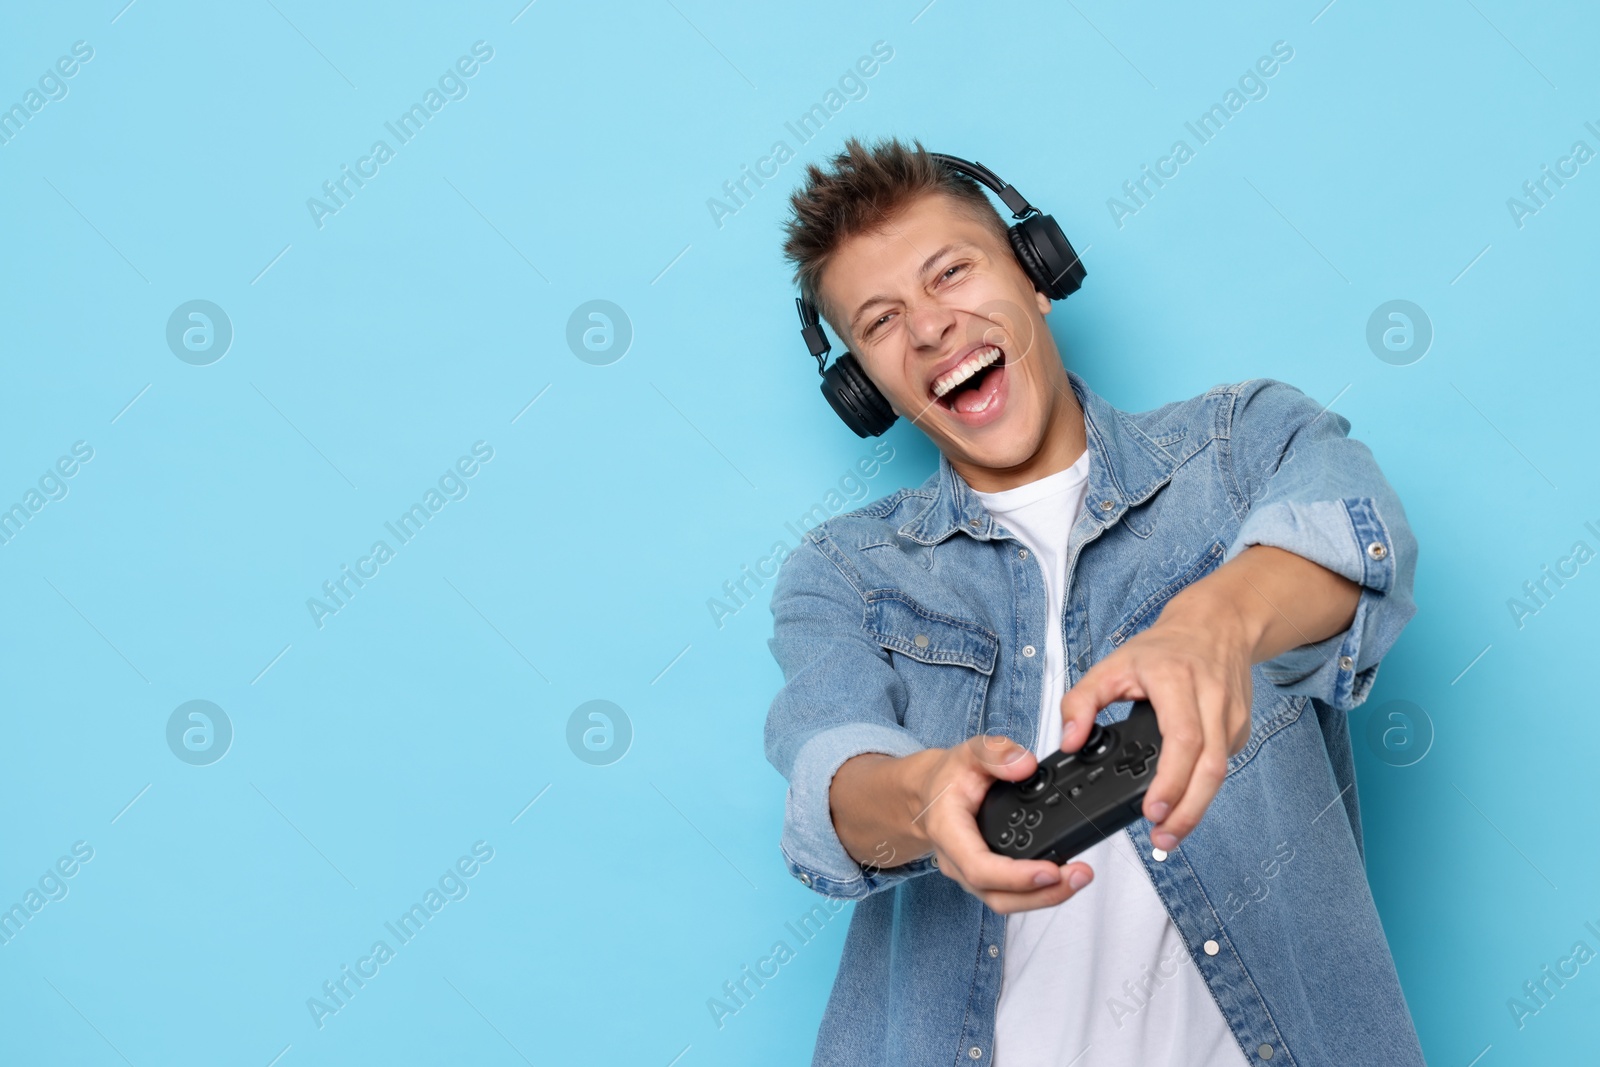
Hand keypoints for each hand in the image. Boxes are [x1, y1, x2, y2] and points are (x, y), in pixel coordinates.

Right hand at [902, 734, 1094, 913]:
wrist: (931, 793)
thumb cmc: (948, 776)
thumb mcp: (969, 752)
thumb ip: (996, 754)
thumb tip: (1027, 766)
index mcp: (948, 831)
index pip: (979, 867)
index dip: (1015, 877)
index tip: (1051, 871)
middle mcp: (956, 861)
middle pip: (997, 896)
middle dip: (1042, 894)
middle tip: (1079, 876)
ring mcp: (969, 875)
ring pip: (1004, 902)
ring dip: (1045, 897)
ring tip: (1079, 878)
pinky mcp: (984, 879)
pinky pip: (1009, 896)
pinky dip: (1038, 892)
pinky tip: (1062, 878)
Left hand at [1058, 593, 1254, 852]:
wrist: (1216, 625)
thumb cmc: (1163, 648)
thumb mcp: (1111, 664)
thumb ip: (1080, 702)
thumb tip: (1070, 741)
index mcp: (1177, 680)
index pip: (1183, 739)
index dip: (1171, 779)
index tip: (1152, 808)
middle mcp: (1211, 699)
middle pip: (1210, 767)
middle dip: (1188, 810)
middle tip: (1162, 837)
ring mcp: (1232, 715)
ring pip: (1221, 773)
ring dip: (1196, 808)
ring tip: (1169, 833)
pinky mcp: (1240, 728)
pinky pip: (1223, 766)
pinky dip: (1202, 789)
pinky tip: (1183, 802)